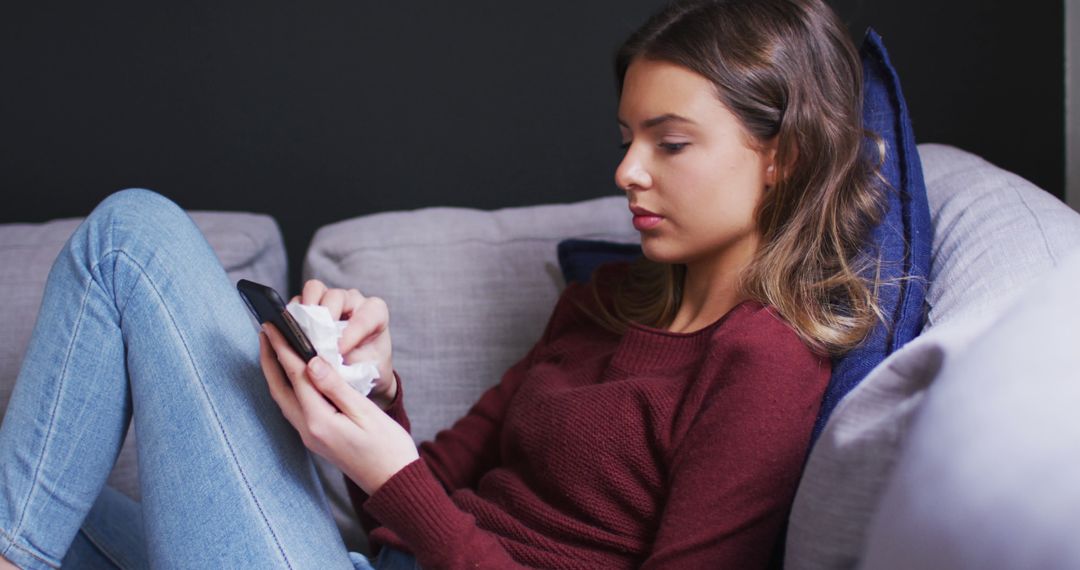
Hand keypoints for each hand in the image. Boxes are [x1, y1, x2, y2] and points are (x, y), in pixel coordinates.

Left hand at [260, 324, 418, 494]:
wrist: (394, 482)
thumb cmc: (388, 447)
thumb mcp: (365, 412)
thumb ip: (336, 386)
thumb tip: (311, 362)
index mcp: (319, 420)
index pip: (296, 376)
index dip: (283, 347)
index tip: (273, 325)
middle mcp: (308, 430)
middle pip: (280, 388)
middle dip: (270, 358)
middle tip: (266, 330)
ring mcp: (310, 436)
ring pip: (284, 398)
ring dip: (276, 372)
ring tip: (274, 347)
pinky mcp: (317, 437)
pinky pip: (293, 406)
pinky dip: (288, 385)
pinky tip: (293, 374)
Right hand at [293, 279, 396, 408]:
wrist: (357, 371)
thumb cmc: (364, 369)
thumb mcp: (362, 371)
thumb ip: (347, 365)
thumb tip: (322, 363)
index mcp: (375, 314)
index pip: (366, 316)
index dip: (352, 332)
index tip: (340, 350)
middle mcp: (354, 301)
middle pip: (337, 296)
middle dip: (326, 317)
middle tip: (317, 339)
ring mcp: (330, 299)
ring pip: (314, 290)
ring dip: (305, 311)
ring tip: (299, 333)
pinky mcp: (310, 304)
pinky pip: (297, 301)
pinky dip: (291, 315)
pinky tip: (289, 334)